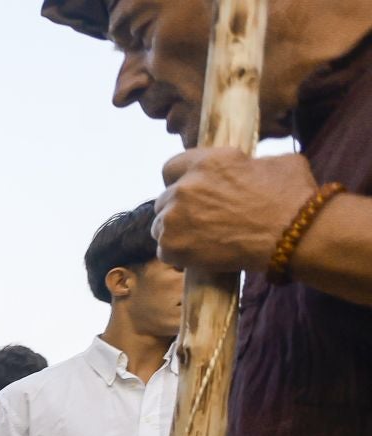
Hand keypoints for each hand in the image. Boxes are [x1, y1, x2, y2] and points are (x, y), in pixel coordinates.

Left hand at [155, 149, 316, 274]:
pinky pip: (164, 251)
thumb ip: (249, 164)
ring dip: (175, 232)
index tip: (189, 190)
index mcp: (207, 162)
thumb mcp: (276, 163)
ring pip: (160, 225)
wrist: (293, 235)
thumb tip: (248, 168)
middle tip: (199, 221)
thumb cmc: (292, 197)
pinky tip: (196, 257)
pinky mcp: (173, 246)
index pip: (172, 167)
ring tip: (199, 240)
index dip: (179, 179)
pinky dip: (177, 256)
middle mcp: (185, 187)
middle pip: (164, 199)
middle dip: (179, 209)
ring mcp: (175, 218)